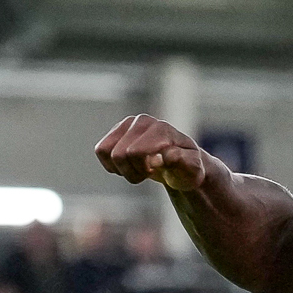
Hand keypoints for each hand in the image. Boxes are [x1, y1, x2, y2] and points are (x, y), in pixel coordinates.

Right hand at [94, 114, 217, 196]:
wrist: (182, 165)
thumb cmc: (188, 169)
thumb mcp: (192, 170)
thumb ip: (182, 162)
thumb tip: (166, 155)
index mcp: (161, 129)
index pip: (134, 152)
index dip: (143, 169)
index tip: (158, 169)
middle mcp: (142, 121)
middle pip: (119, 155)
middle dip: (133, 171)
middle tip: (150, 172)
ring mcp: (128, 124)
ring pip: (106, 152)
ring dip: (122, 169)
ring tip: (140, 168)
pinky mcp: (117, 131)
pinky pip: (101, 151)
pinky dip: (112, 164)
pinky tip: (129, 165)